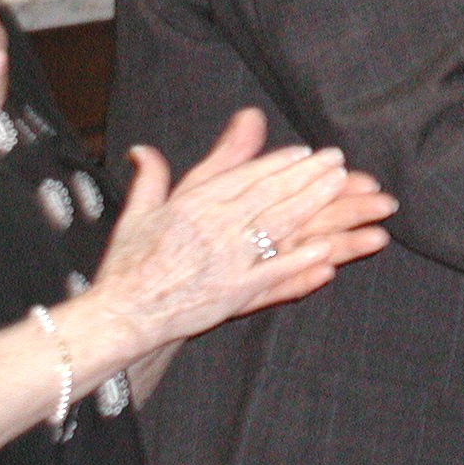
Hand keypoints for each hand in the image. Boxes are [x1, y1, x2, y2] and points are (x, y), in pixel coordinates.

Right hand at [84, 109, 393, 356]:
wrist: (119, 316)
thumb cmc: (127, 266)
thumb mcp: (136, 214)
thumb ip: (151, 178)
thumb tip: (143, 148)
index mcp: (192, 206)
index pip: (246, 177)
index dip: (280, 163)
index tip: (307, 152)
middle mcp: (213, 228)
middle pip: (270, 194)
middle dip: (307, 175)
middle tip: (338, 161)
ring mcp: (227, 260)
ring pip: (279, 225)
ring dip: (314, 204)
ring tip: (343, 188)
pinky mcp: (234, 293)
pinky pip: (275, 273)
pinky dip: (302, 261)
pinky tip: (330, 251)